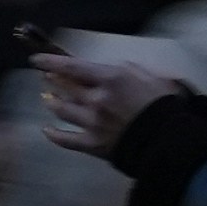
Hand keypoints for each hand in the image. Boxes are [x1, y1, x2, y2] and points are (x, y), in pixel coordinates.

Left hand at [28, 39, 153, 154]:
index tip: (37, 61)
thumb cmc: (164, 103)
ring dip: (52, 102)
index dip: (51, 62)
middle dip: (53, 80)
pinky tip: (46, 130)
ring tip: (46, 98)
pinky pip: (67, 140)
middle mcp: (96, 99)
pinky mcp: (93, 144)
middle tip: (46, 77)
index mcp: (109, 79)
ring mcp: (92, 123)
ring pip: (62, 110)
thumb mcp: (149, 75)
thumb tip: (110, 69)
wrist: (169, 139)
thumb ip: (126, 70)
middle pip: (65, 87)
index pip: (72, 67)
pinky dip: (54, 134)